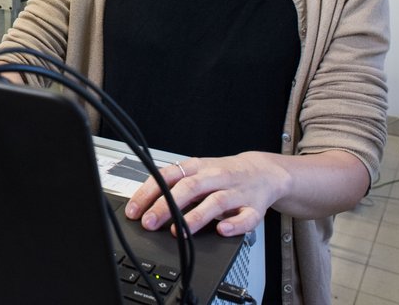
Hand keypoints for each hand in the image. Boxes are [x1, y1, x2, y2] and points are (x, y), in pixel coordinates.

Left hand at [123, 151, 291, 236]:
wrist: (263, 171)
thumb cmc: (223, 173)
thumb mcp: (196, 172)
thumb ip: (173, 185)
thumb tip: (143, 204)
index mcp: (197, 167)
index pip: (168, 176)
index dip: (149, 193)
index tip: (134, 210)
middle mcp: (216, 177)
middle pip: (189, 188)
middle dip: (167, 206)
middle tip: (150, 222)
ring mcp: (236, 192)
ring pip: (215, 202)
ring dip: (196, 217)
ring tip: (178, 232)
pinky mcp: (254, 208)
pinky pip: (247, 217)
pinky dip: (234, 225)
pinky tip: (221, 231)